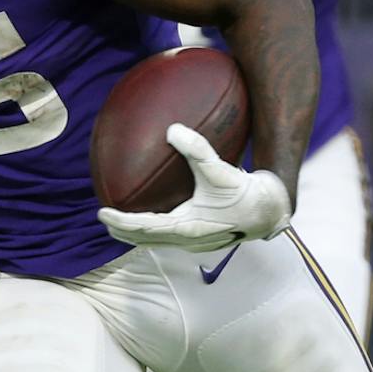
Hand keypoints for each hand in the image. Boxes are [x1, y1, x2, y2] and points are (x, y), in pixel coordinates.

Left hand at [99, 123, 292, 253]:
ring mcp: (194, 242)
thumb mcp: (221, 170)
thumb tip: (172, 129)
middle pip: (144, 239)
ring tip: (119, 220)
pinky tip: (151, 214)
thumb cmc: (246, 193)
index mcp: (187, 227)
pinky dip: (153, 229)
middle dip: (121, 231)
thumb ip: (196, 149)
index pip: (144, 227)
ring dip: (136, 232)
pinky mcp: (201, 238)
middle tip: (103, 217)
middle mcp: (187, 240)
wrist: (271, 211)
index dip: (120, 222)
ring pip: (156, 241)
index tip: (101, 212)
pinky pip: (168, 236)